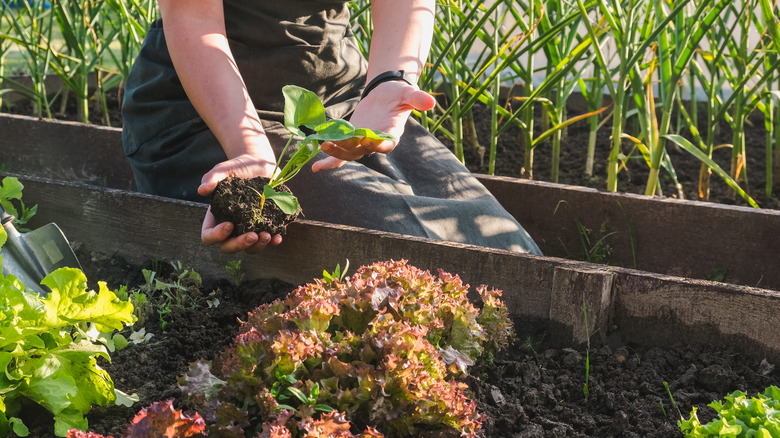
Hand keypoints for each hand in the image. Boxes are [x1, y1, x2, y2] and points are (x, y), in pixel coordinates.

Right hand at [198, 152, 283, 252]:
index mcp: (217, 217)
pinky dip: (273, 241)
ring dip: (258, 246)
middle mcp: (232, 227)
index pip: (209, 236)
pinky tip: (278, 237)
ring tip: (267, 235)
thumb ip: (212, 178)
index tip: (229, 224)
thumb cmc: (238, 167)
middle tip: (252, 235)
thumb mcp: (224, 169)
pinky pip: (268, 240)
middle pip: (229, 246)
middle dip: (240, 245)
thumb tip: (201, 190)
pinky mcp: (266, 225)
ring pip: (249, 248)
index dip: (217, 236)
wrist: (260, 164)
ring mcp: (249, 228)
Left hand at [311, 81, 434, 171]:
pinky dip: (330, 162)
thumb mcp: (409, 93)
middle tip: (332, 143)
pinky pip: (341, 156)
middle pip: (362, 150)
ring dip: (335, 152)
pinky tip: (316, 168)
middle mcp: (376, 143)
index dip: (377, 144)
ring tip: (322, 145)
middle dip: (347, 148)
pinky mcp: (351, 140)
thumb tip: (431, 102)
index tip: (367, 141)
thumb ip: (418, 99)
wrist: (387, 94)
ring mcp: (363, 143)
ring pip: (349, 153)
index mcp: (391, 134)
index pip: (385, 143)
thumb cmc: (399, 94)